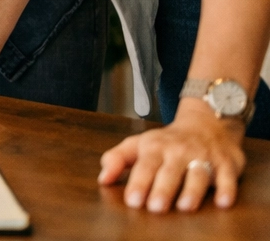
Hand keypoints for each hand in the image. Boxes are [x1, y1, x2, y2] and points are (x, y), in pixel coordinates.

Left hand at [98, 101, 246, 211]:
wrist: (206, 123)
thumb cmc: (167, 141)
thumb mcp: (139, 145)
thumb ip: (117, 159)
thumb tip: (102, 179)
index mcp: (155, 147)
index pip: (145, 166)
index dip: (138, 183)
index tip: (132, 200)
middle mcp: (179, 151)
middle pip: (170, 171)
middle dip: (162, 189)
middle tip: (155, 207)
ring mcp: (203, 156)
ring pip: (198, 174)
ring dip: (191, 191)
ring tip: (184, 207)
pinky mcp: (226, 164)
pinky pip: (227, 177)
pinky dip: (227, 189)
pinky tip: (223, 202)